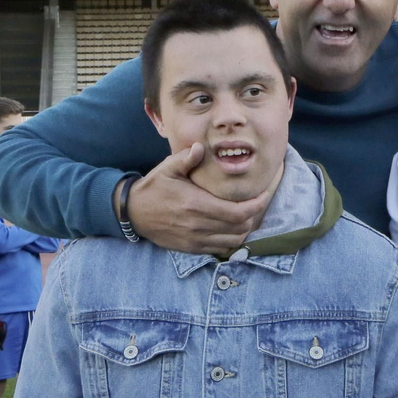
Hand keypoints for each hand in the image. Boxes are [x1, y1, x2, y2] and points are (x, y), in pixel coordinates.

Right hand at [123, 143, 272, 254]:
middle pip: (241, 227)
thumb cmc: (154, 188)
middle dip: (254, 215)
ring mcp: (196, 239)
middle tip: (257, 202)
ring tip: (246, 214)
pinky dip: (232, 240)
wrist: (134, 213)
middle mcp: (198, 225)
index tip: (264, 194)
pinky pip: (221, 249)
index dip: (257, 205)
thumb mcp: (167, 168)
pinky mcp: (192, 248)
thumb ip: (185, 158)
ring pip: (234, 241)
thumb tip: (200, 147)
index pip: (238, 212)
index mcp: (196, 204)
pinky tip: (231, 227)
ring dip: (244, 228)